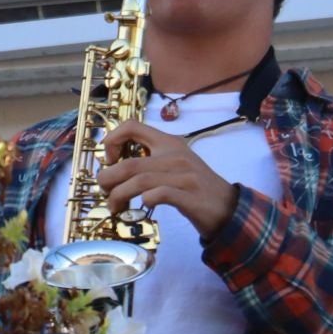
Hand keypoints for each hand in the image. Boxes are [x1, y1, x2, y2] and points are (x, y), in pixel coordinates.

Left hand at [96, 121, 237, 237]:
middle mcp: (175, 155)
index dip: (113, 139)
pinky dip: (147, 199)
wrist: (228, 207)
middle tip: (104, 191)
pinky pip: (161, 194)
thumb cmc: (195, 187)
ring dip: (120, 195)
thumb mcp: (174, 163)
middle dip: (109, 179)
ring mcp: (184, 176)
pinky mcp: (190, 196)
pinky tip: (143, 205)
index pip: (133, 126)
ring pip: (140, 180)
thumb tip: (115, 167)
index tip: (109, 159)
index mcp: (169, 142)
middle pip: (130, 163)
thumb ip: (150, 160)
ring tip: (114, 205)